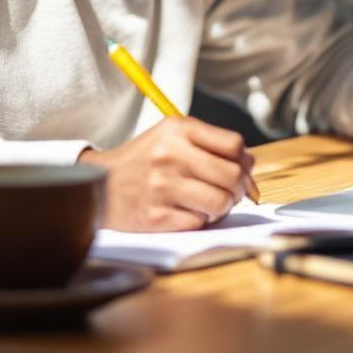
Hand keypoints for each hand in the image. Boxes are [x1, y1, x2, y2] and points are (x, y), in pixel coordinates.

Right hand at [78, 116, 256, 230]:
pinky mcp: (156, 216)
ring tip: (210, 204)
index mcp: (177, 129)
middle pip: (232, 175)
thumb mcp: (173, 137)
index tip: (241, 170)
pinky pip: (199, 223)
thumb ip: (212, 144)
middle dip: (239, 189)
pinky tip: (187, 213)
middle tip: (232, 193)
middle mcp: (169, 155)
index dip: (244, 162)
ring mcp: (161, 187)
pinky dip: (199, 221)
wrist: (102, 184)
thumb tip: (250, 164)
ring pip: (220, 202)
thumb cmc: (145, 160)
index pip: (234, 144)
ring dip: (222, 208)